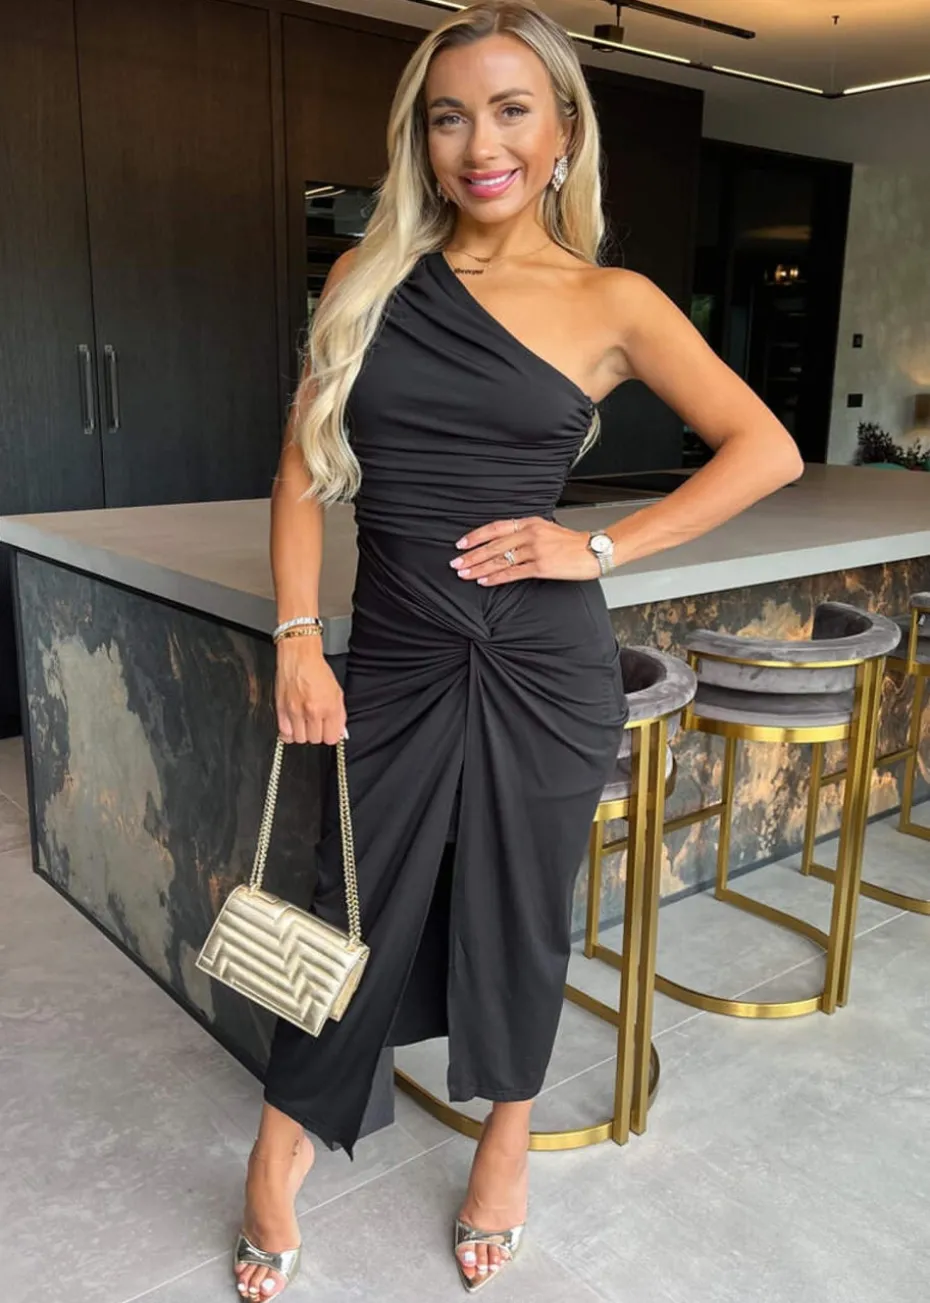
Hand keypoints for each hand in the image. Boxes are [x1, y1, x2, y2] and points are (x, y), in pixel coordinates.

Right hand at [275, 638, 346, 744]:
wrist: (299, 656)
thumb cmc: (317, 670)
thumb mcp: (337, 692)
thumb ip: (339, 715)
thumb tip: (339, 732)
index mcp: (329, 707)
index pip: (331, 738)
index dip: (330, 735)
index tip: (329, 730)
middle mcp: (312, 711)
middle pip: (315, 740)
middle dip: (317, 733)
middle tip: (317, 723)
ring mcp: (295, 712)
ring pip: (299, 739)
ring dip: (303, 733)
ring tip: (305, 723)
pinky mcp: (281, 710)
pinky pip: (284, 733)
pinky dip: (289, 732)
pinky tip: (294, 725)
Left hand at [448, 517, 601, 584]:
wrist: (593, 551)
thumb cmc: (572, 542)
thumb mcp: (546, 528)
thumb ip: (526, 532)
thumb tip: (504, 542)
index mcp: (529, 522)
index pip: (495, 528)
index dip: (476, 536)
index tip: (461, 544)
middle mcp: (530, 534)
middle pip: (493, 545)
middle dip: (472, 555)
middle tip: (456, 563)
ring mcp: (535, 550)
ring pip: (500, 559)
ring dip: (479, 568)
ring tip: (464, 573)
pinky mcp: (540, 567)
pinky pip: (512, 573)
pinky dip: (496, 577)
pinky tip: (484, 581)